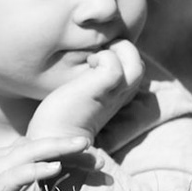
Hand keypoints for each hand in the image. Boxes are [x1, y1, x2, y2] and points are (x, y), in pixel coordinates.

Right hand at [0, 132, 91, 190]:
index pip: (34, 149)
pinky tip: (55, 167)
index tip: (84, 153)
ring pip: (30, 152)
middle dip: (64, 143)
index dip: (59, 149)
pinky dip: (37, 169)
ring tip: (83, 145)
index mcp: (1, 163)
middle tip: (90, 143)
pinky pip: (18, 174)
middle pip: (37, 145)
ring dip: (58, 147)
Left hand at [27, 39, 143, 141]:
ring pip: (136, 64)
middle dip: (122, 49)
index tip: (97, 55)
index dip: (121, 56)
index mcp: (116, 95)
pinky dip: (103, 56)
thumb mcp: (79, 93)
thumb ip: (87, 79)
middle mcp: (119, 95)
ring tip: (95, 56)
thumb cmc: (58, 117)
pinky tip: (88, 63)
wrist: (51, 141)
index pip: (134, 69)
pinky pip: (114, 66)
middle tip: (97, 52)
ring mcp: (111, 94)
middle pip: (140, 65)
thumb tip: (84, 61)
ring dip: (117, 51)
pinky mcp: (98, 91)